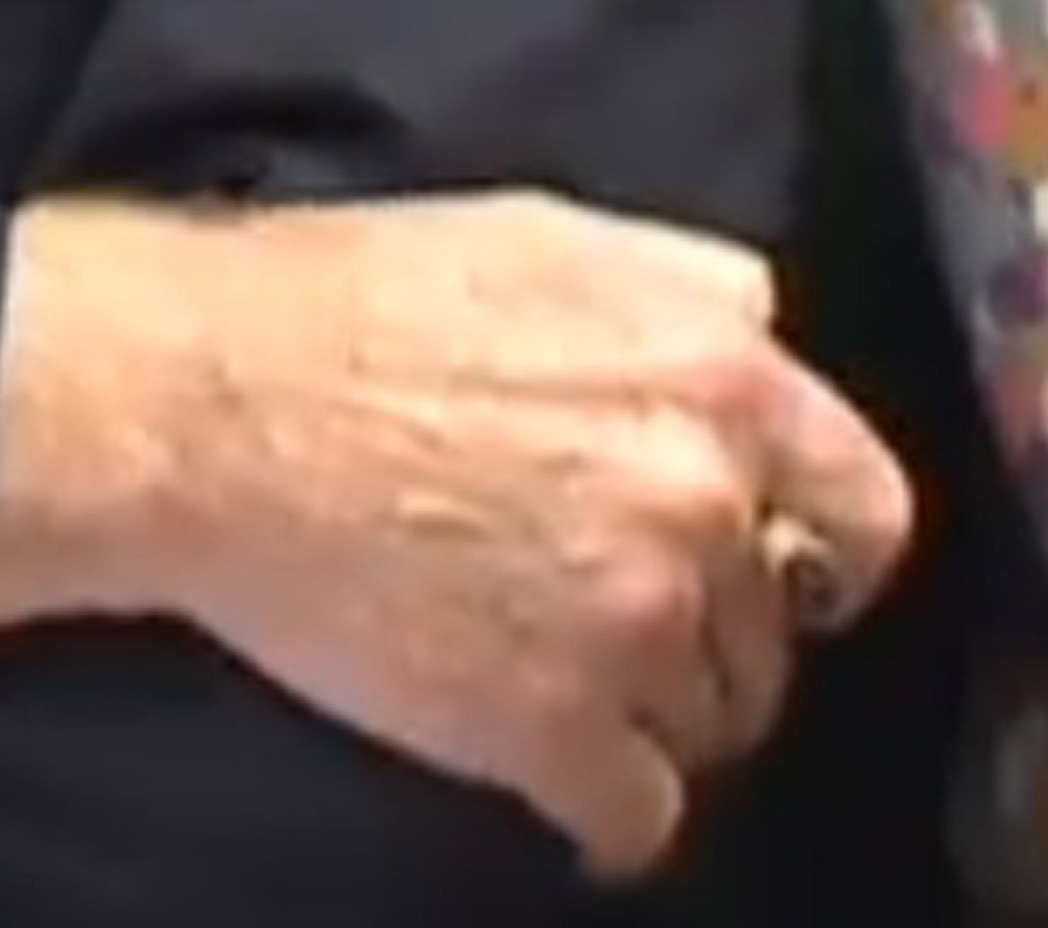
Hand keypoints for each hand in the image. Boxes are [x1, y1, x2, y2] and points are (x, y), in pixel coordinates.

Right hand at [27, 192, 914, 876]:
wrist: (186, 404)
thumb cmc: (325, 300)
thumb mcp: (530, 234)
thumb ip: (672, 285)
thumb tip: (750, 327)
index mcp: (711, 372)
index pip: (861, 498)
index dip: (821, 545)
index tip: (782, 572)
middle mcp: (702, 498)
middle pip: (771, 620)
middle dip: (704, 626)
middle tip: (605, 612)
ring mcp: (635, 620)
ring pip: (712, 719)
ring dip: (648, 711)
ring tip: (550, 678)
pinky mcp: (553, 725)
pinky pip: (636, 813)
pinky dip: (599, 808)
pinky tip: (550, 778)